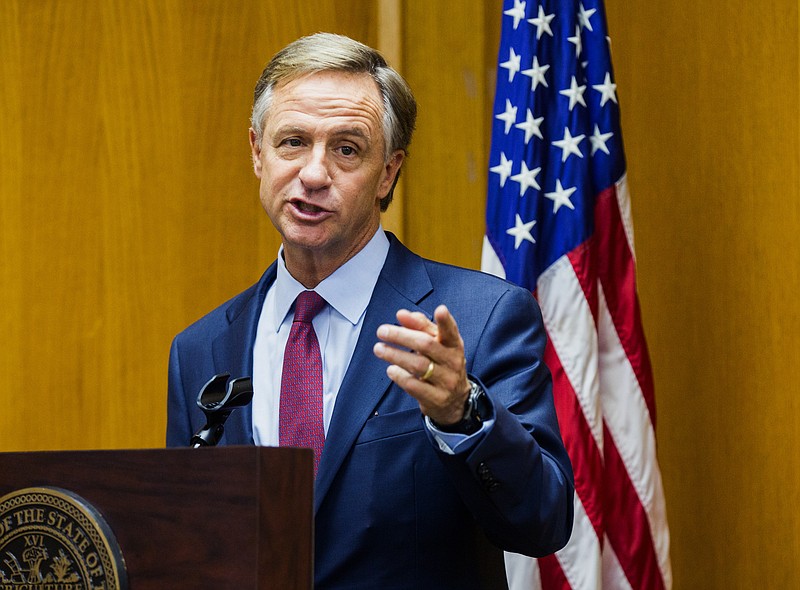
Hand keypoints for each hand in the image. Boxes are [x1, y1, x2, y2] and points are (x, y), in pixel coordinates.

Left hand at [373, 304, 470, 424]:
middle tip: (382, 331)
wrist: (455, 400)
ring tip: (379, 348)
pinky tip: (391, 369)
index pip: (451, 332)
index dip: (446, 321)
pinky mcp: (436, 398)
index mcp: (454, 345)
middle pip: (426, 345)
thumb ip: (420, 326)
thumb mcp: (437, 345)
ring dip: (395, 355)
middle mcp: (453, 362)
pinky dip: (399, 375)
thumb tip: (402, 314)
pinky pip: (413, 385)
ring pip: (417, 365)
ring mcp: (446, 381)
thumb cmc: (441, 364)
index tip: (440, 310)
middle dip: (401, 336)